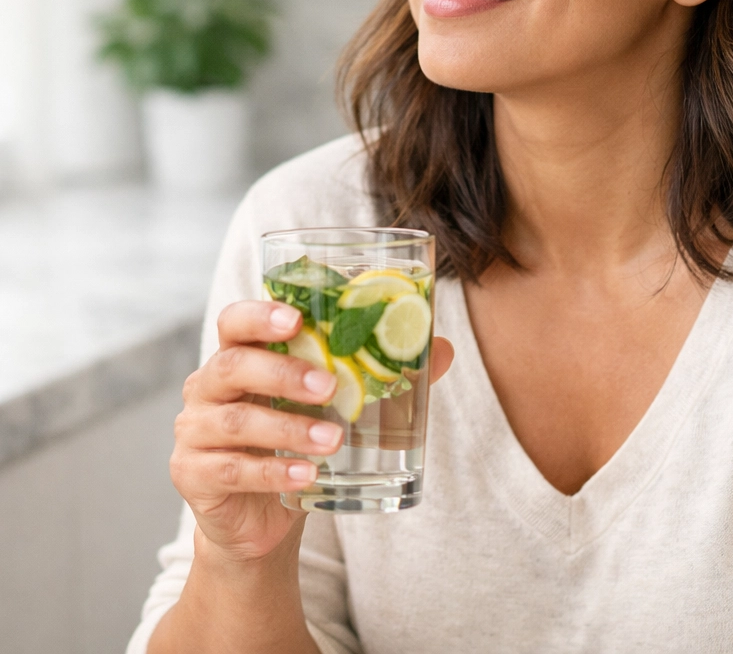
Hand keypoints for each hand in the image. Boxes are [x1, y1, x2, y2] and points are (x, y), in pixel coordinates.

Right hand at [170, 300, 454, 562]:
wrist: (262, 515)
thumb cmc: (298, 437)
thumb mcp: (336, 402)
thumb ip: (382, 373)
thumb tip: (441, 347)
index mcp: (241, 353)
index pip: (235, 320)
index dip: (260, 314)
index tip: (297, 318)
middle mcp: (209, 385)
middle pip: (232, 364)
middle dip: (283, 371)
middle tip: (330, 385)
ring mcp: (195, 430)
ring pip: (237, 420)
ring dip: (288, 428)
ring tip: (333, 438)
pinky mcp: (194, 474)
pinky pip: (232, 469)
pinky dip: (273, 472)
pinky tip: (307, 477)